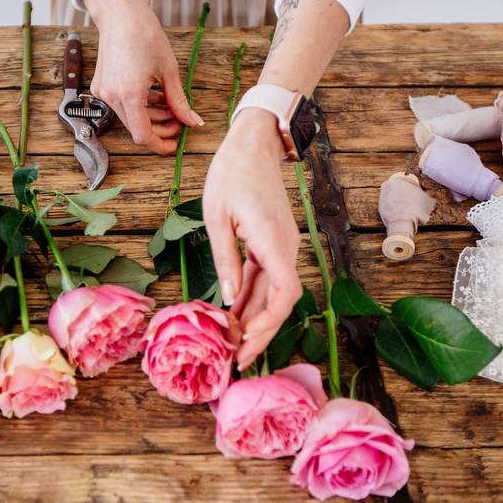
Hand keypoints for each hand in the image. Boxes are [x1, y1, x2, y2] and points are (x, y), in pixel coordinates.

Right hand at [81, 0, 202, 153]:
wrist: (120, 13)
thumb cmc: (144, 34)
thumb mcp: (169, 70)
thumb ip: (179, 101)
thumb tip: (192, 121)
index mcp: (129, 95)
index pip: (143, 136)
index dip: (160, 145)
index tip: (174, 144)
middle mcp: (112, 97)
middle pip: (137, 128)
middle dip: (160, 129)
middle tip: (180, 122)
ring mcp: (104, 92)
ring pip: (130, 117)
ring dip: (152, 117)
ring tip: (171, 108)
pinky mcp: (102, 86)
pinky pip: (123, 105)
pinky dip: (140, 106)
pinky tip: (156, 96)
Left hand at [203, 109, 303, 369]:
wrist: (253, 143)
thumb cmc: (232, 173)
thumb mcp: (217, 216)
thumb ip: (225, 259)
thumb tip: (228, 299)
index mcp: (272, 240)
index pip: (285, 293)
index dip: (270, 322)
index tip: (247, 340)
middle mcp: (285, 247)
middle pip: (280, 300)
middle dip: (261, 332)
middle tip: (238, 359)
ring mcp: (282, 245)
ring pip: (274, 292)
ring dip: (256, 317)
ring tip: (233, 343)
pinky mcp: (274, 243)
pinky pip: (267, 277)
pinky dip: (253, 297)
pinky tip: (235, 314)